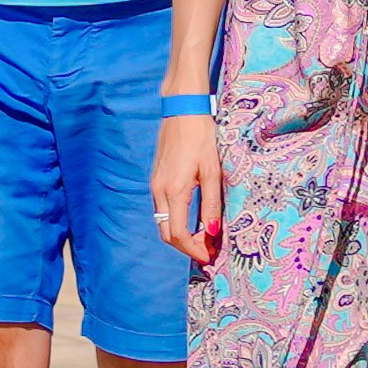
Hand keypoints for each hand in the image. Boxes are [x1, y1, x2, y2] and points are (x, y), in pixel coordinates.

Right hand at [152, 101, 224, 260]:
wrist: (182, 110)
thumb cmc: (202, 137)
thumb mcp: (212, 171)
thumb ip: (212, 204)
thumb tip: (212, 233)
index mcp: (174, 190)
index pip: (178, 234)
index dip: (193, 249)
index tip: (208, 257)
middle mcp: (159, 191)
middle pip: (166, 233)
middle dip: (186, 246)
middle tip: (207, 250)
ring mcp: (155, 185)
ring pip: (163, 222)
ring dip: (180, 235)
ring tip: (203, 237)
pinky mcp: (156, 179)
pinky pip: (163, 209)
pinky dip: (176, 221)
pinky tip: (192, 219)